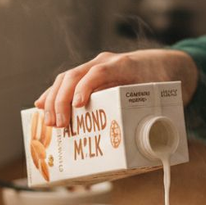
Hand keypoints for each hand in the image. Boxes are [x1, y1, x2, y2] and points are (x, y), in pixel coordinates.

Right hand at [35, 49, 198, 127]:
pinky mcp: (89, 74)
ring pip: (67, 78)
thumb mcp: (163, 95)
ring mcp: (96, 66)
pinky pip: (67, 82)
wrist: (165, 64)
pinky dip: (53, 94)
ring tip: (49, 123)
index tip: (78, 105)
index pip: (100, 72)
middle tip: (59, 125)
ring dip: (54, 99)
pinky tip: (40, 107)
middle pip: (76, 75)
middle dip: (62, 100)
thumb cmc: (163, 82)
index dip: (86, 88)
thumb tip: (149, 141)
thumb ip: (155, 111)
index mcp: (125, 65)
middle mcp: (106, 62)